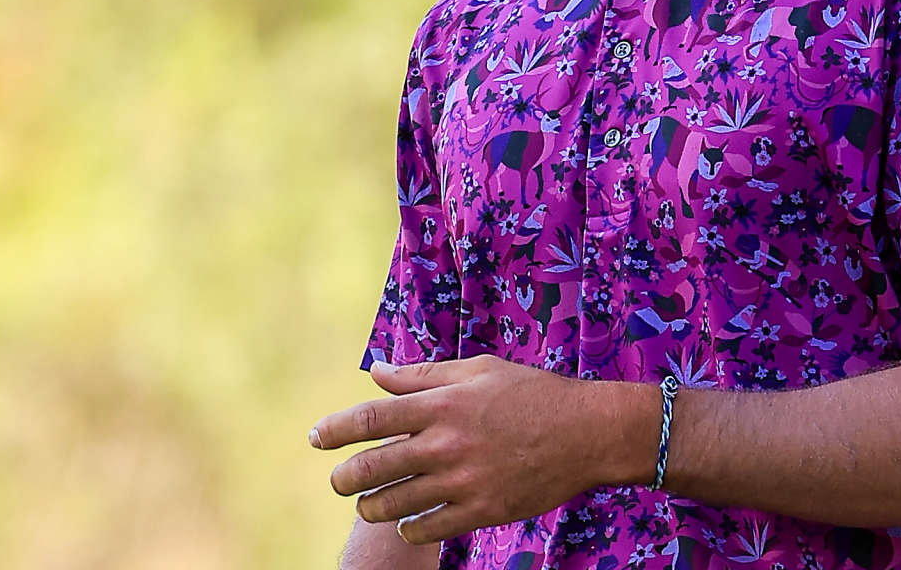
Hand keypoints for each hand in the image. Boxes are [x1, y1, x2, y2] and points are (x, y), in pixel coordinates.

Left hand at [309, 354, 624, 544]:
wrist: (585, 432)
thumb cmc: (531, 393)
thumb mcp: (478, 370)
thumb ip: (423, 376)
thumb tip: (377, 373)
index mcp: (442, 405)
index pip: (371, 417)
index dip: (335, 429)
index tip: (315, 438)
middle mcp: (446, 444)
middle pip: (372, 468)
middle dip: (344, 479)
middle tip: (339, 481)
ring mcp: (463, 482)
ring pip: (393, 505)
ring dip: (372, 507)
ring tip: (369, 504)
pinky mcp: (482, 510)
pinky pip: (427, 529)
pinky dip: (409, 528)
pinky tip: (409, 522)